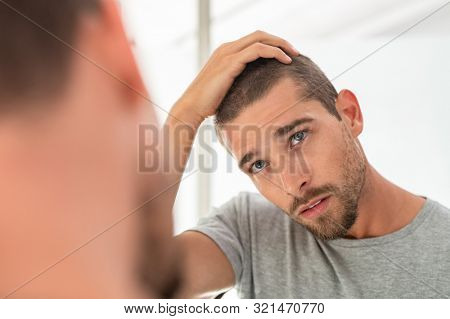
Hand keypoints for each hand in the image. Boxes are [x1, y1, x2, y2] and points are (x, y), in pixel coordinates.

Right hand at [173, 30, 298, 126]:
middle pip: (259, 34)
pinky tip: (285, 61)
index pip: (254, 40)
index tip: (286, 55)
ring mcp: (228, 54)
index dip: (272, 44)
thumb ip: (239, 83)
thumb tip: (256, 91)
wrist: (191, 108)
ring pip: (260, 38)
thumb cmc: (208, 104)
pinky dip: (274, 52)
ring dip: (280, 44)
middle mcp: (226, 48)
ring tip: (294, 55)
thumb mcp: (226, 89)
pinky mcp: (230, 63)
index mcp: (226, 52)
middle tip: (295, 52)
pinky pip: (257, 50)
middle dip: (280, 41)